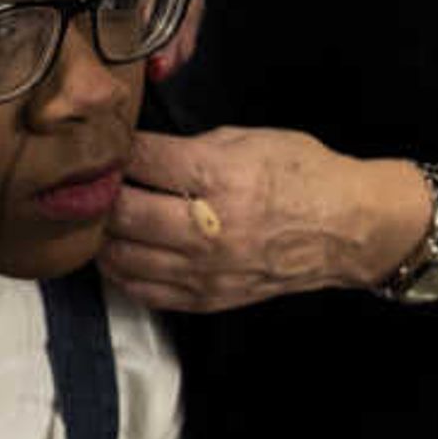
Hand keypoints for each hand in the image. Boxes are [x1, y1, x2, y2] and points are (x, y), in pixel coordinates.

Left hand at [101, 127, 424, 313]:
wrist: (347, 229)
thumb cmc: (301, 173)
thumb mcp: (247, 138)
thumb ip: (189, 146)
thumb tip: (138, 152)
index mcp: (219, 177)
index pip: (141, 160)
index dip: (115, 149)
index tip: (105, 144)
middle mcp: (207, 229)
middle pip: (120, 212)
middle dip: (98, 194)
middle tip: (90, 182)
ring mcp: (205, 271)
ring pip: (121, 257)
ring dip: (102, 235)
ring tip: (100, 217)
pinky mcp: (207, 300)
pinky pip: (144, 291)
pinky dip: (121, 271)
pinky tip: (119, 252)